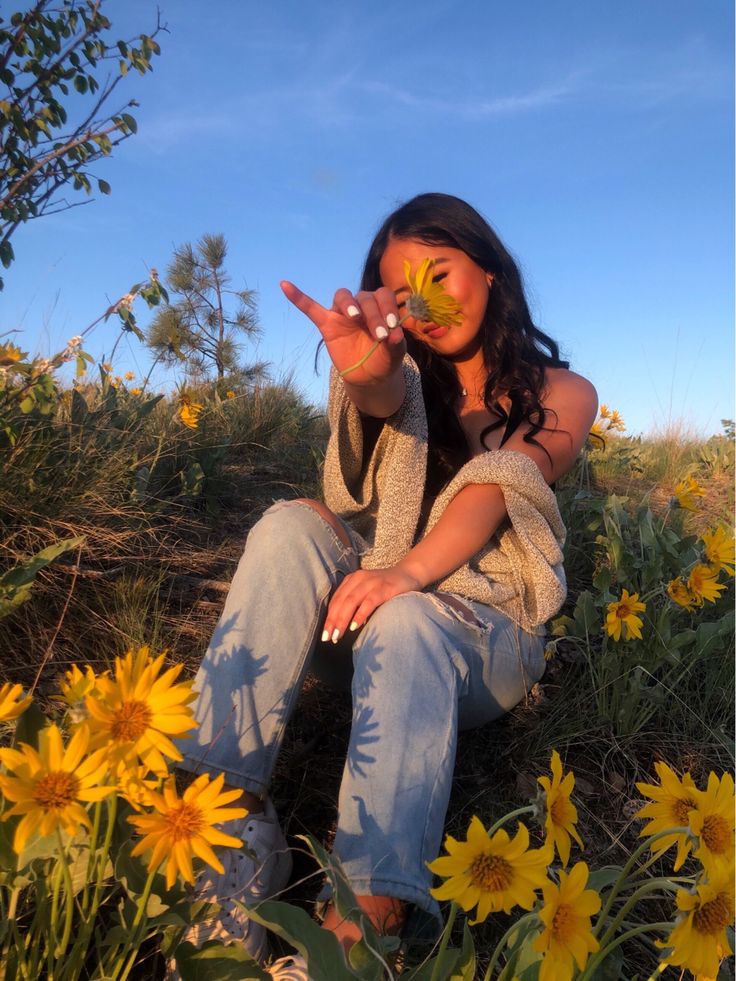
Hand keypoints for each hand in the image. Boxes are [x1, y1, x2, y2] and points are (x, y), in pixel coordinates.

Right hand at [280, 281, 405, 384]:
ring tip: (355, 317)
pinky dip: (298, 297)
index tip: (392, 326)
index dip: (387, 308)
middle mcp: (362, 305)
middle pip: (364, 298)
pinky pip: (310, 308)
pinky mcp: (327, 324)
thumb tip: (397, 335)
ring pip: (343, 296)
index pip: (383, 296)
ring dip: (349, 304)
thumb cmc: (384, 359)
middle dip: (373, 314)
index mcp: (380, 307)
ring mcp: (343, 314)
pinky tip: (285, 285)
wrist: (369, 377)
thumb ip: (396, 343)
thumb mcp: (394, 354)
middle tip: (379, 335)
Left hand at [322, 567, 422, 642]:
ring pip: (351, 601)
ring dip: (342, 620)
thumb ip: (354, 602)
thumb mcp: (366, 591)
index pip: (336, 600)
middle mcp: (359, 579)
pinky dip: (360, 614)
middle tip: (327, 638)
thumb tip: (341, 624)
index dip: (329, 617)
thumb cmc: (385, 587)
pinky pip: (369, 602)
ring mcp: (371, 582)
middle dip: (332, 621)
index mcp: (352, 580)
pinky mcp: (384, 588)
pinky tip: (355, 626)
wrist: (408, 574)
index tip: (324, 634)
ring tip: (337, 635)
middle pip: (341, 601)